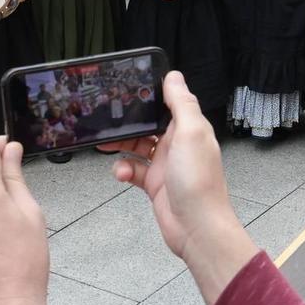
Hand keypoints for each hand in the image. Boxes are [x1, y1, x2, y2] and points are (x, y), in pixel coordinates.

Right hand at [106, 73, 254, 303]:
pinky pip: (133, 170)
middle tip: (107, 121)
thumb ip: (181, 103)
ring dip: (121, 146)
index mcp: (189, 128)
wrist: (197, 228)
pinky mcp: (154, 184)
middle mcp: (177, 144)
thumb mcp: (191, 133)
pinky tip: (122, 173)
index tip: (128, 89)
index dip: (150, 96)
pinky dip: (124, 169)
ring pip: (136, 147)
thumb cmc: (199, 182)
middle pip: (148, 125)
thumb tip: (174, 76)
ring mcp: (165, 165)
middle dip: (127, 123)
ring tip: (106, 146)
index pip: (168, 103)